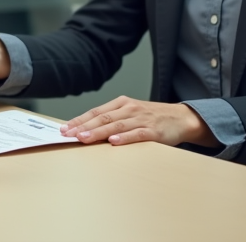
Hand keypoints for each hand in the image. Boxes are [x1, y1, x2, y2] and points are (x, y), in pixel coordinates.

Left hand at [60, 96, 217, 147]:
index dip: (79, 120)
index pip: (96, 112)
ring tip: (84, 138)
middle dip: (83, 126)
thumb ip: (112, 120)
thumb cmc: (152, 117)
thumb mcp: (130, 113)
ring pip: (116, 126)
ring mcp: (141, 119)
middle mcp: (129, 109)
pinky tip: (113, 142)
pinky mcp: (153, 131)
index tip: (64, 128)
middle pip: (102, 118)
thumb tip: (87, 130)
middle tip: (69, 134)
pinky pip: (137, 134)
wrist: (181, 117)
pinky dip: (124, 138)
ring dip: (98, 132)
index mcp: (121, 104)